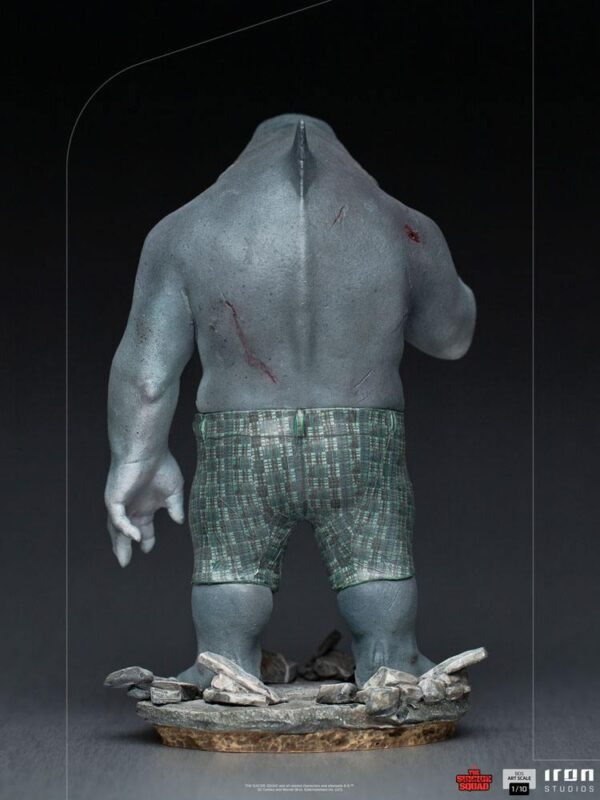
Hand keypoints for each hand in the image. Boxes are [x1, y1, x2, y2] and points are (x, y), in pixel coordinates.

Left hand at [104, 451, 184, 566]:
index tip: (148, 549)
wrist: (148, 450)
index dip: (146, 539)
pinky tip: (134, 536)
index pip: (143, 527)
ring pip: (116, 529)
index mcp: (144, 505)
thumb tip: (180, 521)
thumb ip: (175, 508)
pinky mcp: (115, 500)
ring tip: (123, 559)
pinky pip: (117, 519)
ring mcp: (122, 504)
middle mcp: (131, 507)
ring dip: (119, 544)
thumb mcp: (174, 492)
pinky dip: (125, 528)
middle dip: (125, 548)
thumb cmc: (160, 465)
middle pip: (125, 532)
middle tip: (125, 562)